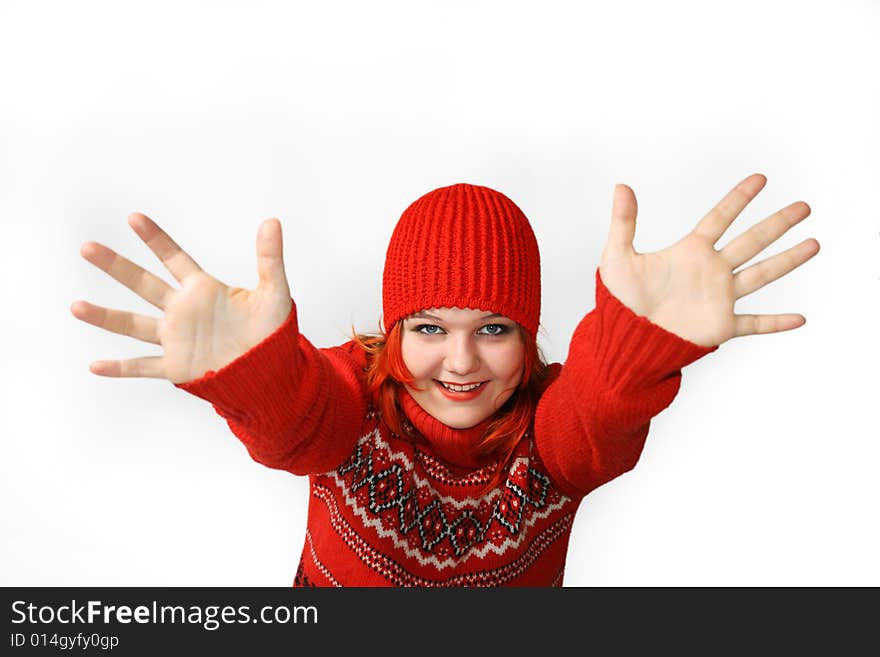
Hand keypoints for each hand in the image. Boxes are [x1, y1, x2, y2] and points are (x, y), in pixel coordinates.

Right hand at [71, 213, 292, 382]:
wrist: (271, 371)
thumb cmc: (272, 332)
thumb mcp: (275, 292)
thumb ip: (270, 258)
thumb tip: (272, 221)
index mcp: (202, 289)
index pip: (174, 258)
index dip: (155, 239)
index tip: (134, 217)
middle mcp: (182, 310)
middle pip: (143, 284)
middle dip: (116, 266)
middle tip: (87, 247)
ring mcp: (176, 338)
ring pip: (133, 325)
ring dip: (106, 316)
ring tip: (76, 306)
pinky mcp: (177, 366)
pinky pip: (143, 366)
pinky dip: (121, 368)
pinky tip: (95, 366)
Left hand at [598, 174, 819, 346]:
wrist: (625, 339)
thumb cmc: (619, 300)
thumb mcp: (617, 257)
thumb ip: (623, 222)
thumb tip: (621, 186)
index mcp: (690, 252)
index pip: (720, 218)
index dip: (739, 198)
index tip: (761, 179)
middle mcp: (711, 271)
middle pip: (751, 241)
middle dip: (777, 224)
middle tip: (803, 206)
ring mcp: (719, 298)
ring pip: (761, 275)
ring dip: (787, 260)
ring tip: (813, 244)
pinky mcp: (721, 326)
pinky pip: (754, 324)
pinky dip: (776, 323)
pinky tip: (800, 319)